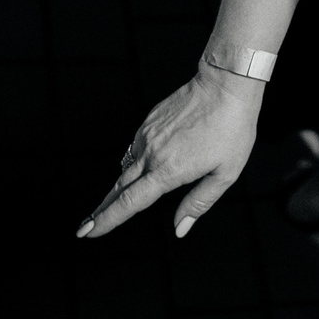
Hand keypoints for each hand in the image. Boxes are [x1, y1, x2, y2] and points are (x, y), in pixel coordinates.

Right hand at [80, 65, 262, 240]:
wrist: (226, 85)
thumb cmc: (232, 128)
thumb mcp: (226, 172)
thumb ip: (199, 202)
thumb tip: (180, 229)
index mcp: (168, 170)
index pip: (129, 202)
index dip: (107, 220)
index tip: (88, 233)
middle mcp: (152, 153)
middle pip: (119, 188)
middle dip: (101, 210)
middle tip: (86, 227)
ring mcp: (148, 135)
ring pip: (127, 167)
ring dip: (119, 186)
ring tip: (113, 201)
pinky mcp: (149, 120)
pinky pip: (137, 147)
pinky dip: (136, 161)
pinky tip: (146, 164)